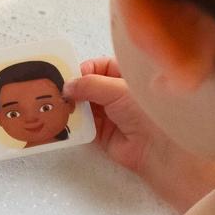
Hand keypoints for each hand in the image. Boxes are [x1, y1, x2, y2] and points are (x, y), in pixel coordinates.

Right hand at [63, 58, 152, 174]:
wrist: (158, 148)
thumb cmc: (144, 111)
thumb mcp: (116, 89)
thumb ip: (88, 84)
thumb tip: (66, 86)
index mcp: (124, 77)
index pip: (98, 66)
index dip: (83, 69)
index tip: (68, 74)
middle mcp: (116, 94)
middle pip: (87, 86)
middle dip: (73, 88)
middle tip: (56, 90)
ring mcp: (109, 114)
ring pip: (83, 105)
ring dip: (71, 105)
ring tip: (56, 105)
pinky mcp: (102, 133)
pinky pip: (83, 125)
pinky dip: (73, 122)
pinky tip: (62, 119)